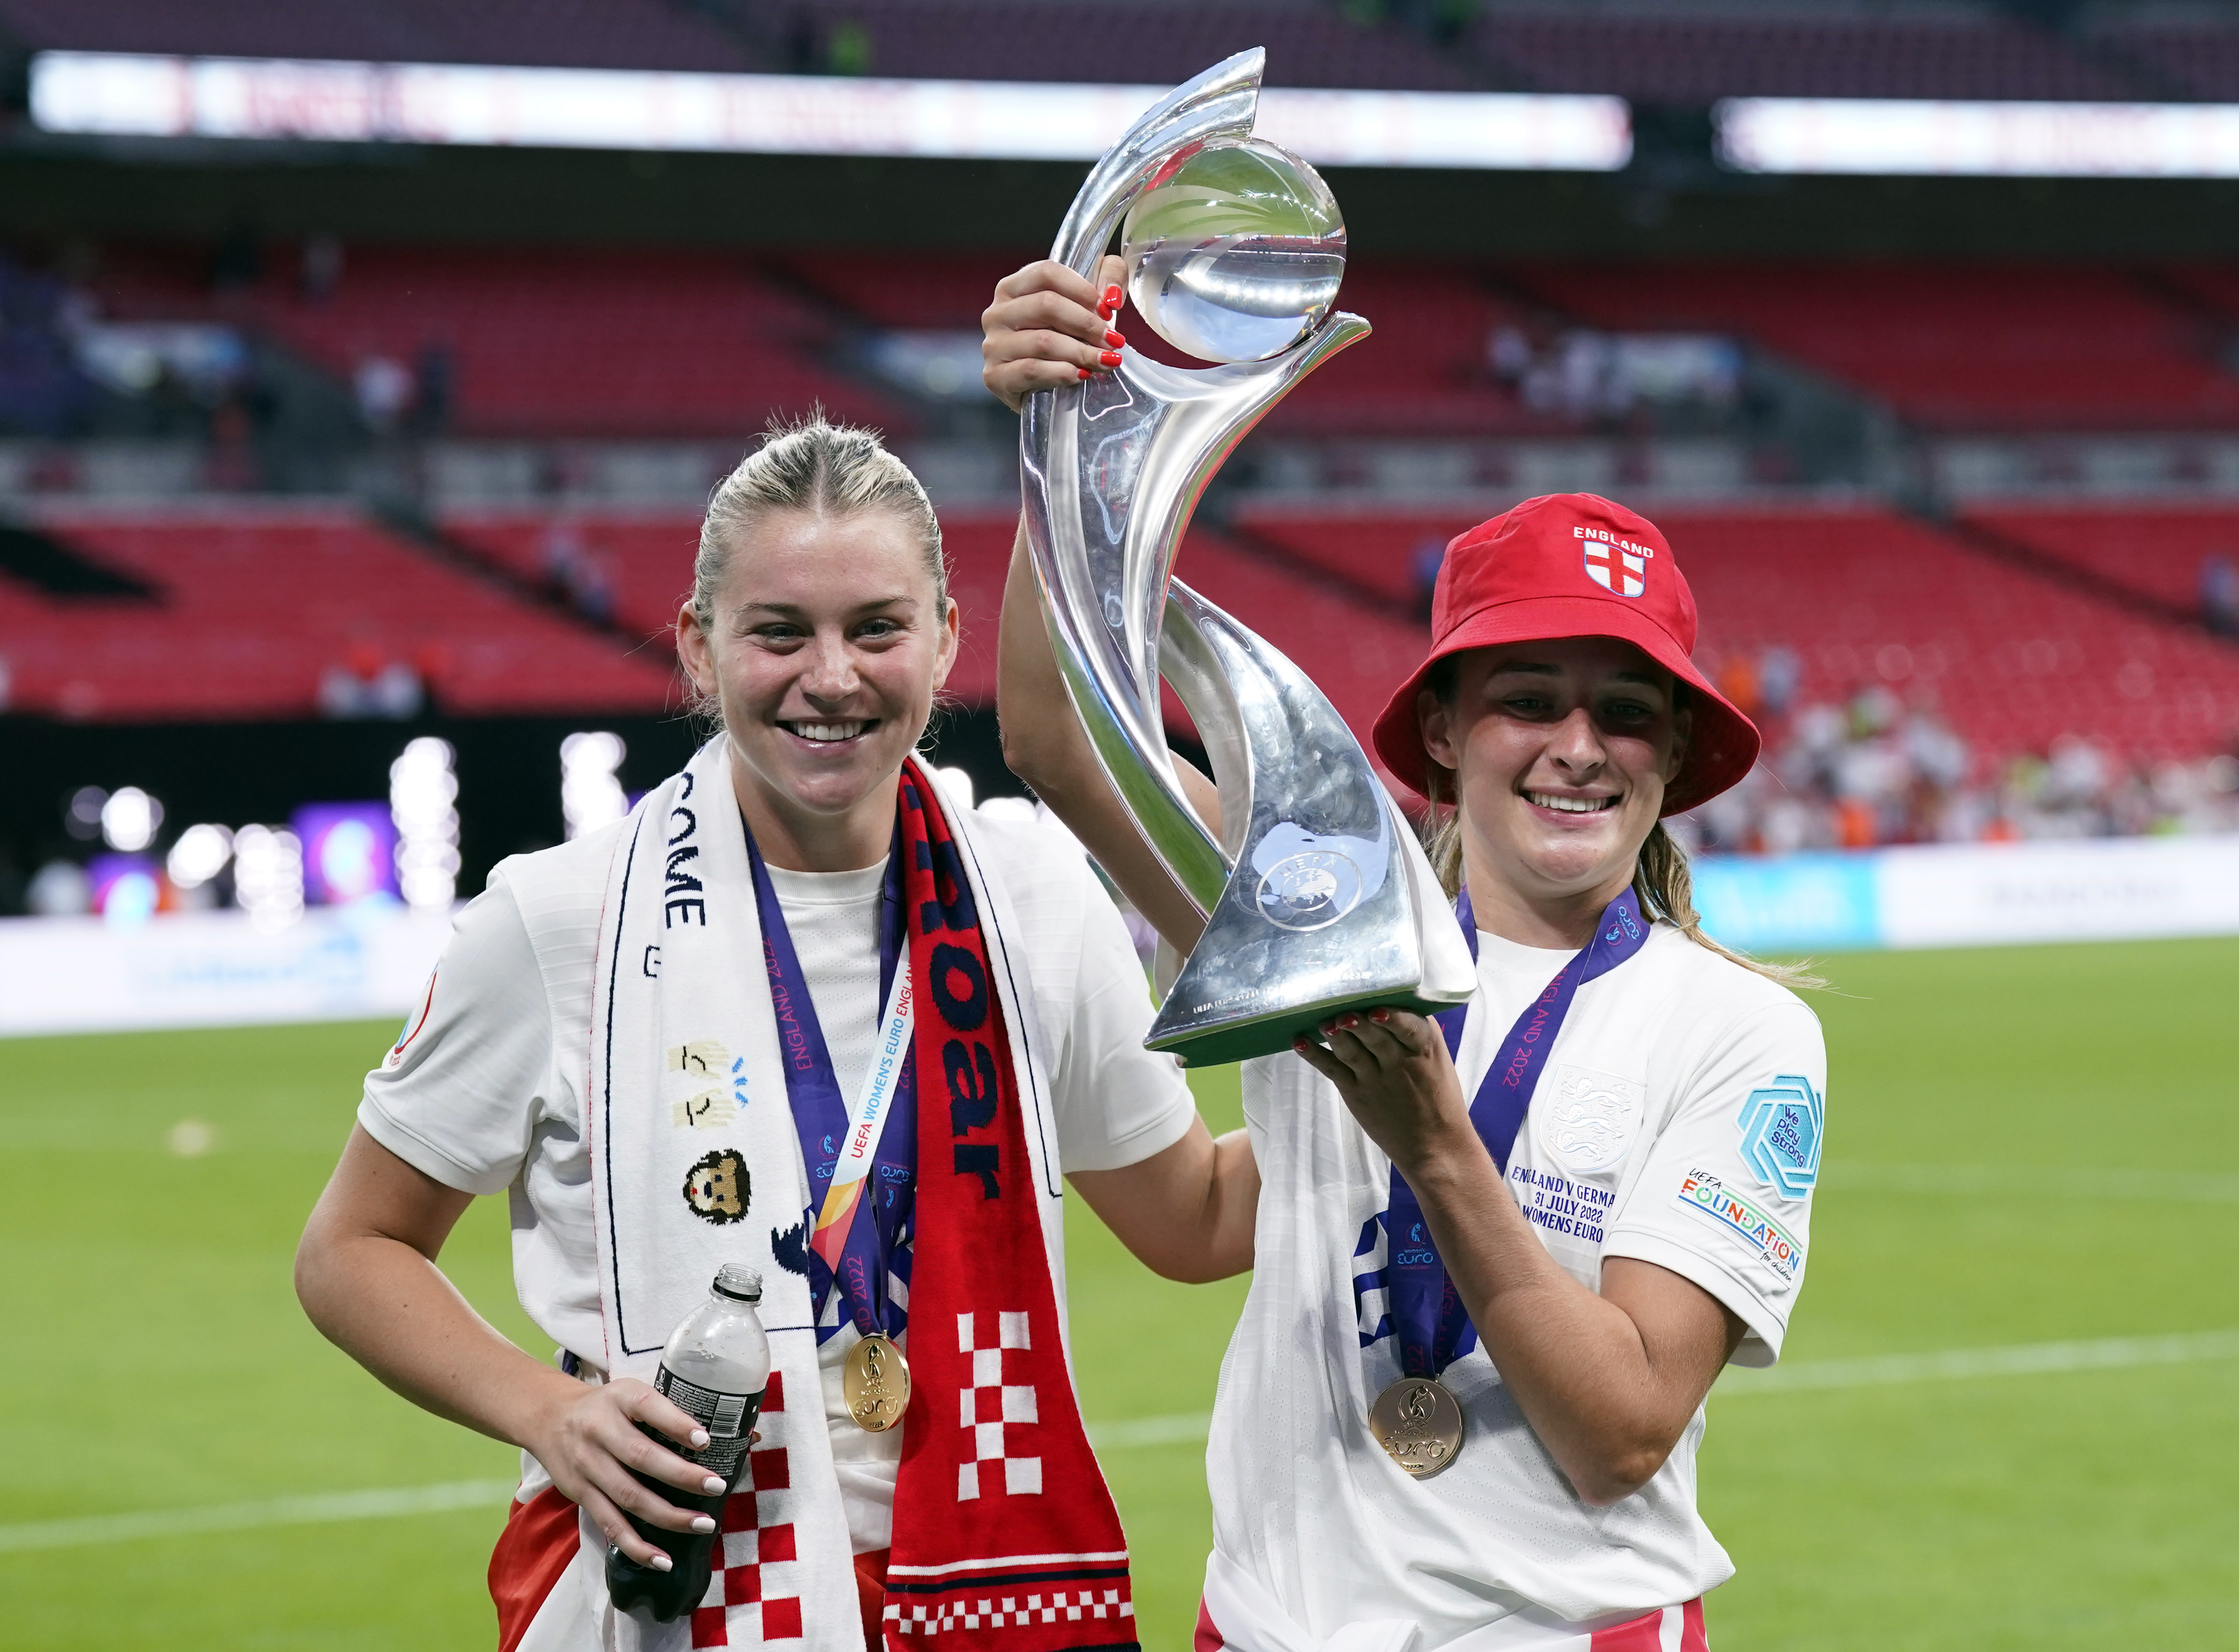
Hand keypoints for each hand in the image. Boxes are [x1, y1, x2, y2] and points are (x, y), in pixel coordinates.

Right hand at [522, 1376, 732, 1568]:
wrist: (549, 1417)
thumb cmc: (608, 1406)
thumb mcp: (633, 1392)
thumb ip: (673, 1411)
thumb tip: (744, 1434)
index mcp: (620, 1398)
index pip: (649, 1407)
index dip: (677, 1424)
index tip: (705, 1440)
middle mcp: (600, 1430)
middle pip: (641, 1457)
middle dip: (681, 1476)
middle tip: (717, 1487)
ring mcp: (588, 1465)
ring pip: (629, 1496)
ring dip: (667, 1515)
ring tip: (703, 1525)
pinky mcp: (581, 1494)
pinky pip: (610, 1524)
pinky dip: (636, 1546)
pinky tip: (662, 1560)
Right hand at [982, 255, 1127, 411]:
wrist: (1045, 395)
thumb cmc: (1065, 340)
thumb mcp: (1088, 303)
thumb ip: (1108, 278)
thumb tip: (1112, 296)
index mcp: (1013, 287)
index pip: (1046, 273)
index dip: (1082, 289)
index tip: (1107, 310)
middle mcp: (997, 313)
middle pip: (1046, 305)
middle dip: (1086, 324)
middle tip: (1113, 341)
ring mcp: (993, 346)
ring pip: (1042, 341)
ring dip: (1081, 352)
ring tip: (1106, 361)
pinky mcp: (995, 377)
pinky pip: (1032, 371)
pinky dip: (1062, 373)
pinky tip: (1082, 375)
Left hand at [1292, 1008, 1480, 1180]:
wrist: (1435, 1145)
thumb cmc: (1437, 1095)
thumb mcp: (1436, 1058)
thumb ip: (1413, 1030)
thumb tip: (1383, 996)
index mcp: (1426, 1047)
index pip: (1410, 1026)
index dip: (1393, 1017)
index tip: (1377, 1009)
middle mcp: (1400, 1061)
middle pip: (1375, 1036)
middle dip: (1357, 1021)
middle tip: (1342, 1010)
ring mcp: (1376, 1078)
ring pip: (1352, 1050)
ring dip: (1335, 1034)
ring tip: (1323, 1022)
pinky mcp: (1356, 1093)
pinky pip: (1333, 1070)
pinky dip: (1315, 1055)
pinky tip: (1300, 1041)